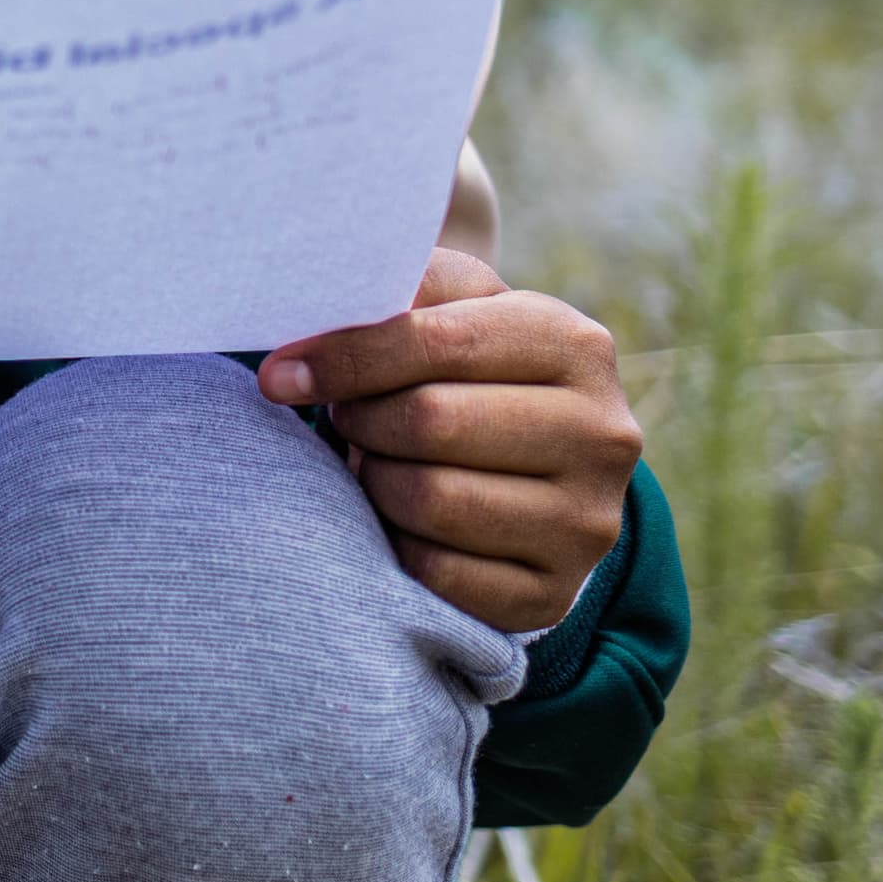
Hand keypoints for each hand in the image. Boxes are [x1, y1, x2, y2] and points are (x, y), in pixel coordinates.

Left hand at [260, 249, 640, 633]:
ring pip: (429, 500)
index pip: (435, 340)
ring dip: (374, 480)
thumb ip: (402, 288)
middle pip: (429, 422)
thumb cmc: (470, 370)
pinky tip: (398, 517)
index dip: (342, 356)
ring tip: (375, 461)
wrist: (532, 470)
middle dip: (361, 419)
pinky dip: (393, 544)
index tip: (279, 372)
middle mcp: (603, 434)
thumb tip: (331, 296)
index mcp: (577, 345)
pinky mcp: (553, 593)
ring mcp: (587, 522)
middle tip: (346, 418)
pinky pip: (435, 571)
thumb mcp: (454, 308)